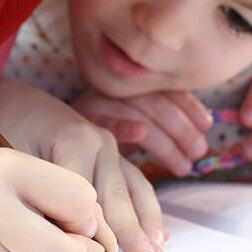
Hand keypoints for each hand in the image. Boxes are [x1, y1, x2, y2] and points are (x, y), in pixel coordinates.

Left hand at [0, 79, 167, 251]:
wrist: (8, 99)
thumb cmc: (2, 128)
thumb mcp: (10, 158)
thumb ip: (35, 193)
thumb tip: (55, 236)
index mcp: (77, 141)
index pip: (87, 199)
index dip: (91, 234)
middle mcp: (101, 142)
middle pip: (116, 196)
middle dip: (129, 231)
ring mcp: (109, 146)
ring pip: (133, 189)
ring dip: (146, 221)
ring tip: (156, 250)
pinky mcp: (110, 153)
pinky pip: (134, 183)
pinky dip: (146, 208)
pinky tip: (157, 231)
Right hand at [72, 88, 213, 176]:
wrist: (44, 128)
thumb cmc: (100, 132)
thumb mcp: (133, 125)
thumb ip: (162, 122)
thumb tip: (205, 125)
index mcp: (130, 85)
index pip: (165, 89)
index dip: (188, 105)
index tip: (207, 124)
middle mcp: (114, 89)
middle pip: (155, 103)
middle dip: (181, 129)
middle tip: (198, 153)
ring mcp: (97, 102)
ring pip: (138, 113)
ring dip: (164, 140)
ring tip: (184, 165)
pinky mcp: (79, 120)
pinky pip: (104, 121)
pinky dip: (123, 125)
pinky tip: (140, 134)